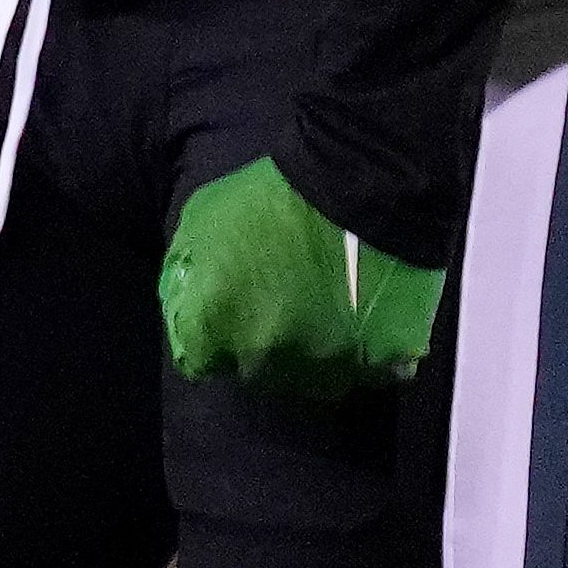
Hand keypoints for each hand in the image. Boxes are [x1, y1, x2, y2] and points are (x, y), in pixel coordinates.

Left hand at [160, 158, 447, 398]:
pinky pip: (368, 372)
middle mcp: (265, 357)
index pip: (196, 361)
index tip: (224, 317)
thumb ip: (187, 271)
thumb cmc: (269, 199)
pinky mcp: (383, 363)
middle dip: (257, 345)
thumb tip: (185, 300)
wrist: (359, 187)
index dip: (208, 337)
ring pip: (312, 381)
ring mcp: (326, 365)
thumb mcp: (201, 221)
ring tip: (320, 318)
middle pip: (254, 371)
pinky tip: (362, 325)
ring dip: (310, 355)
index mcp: (214, 325)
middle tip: (275, 309)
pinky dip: (365, 355)